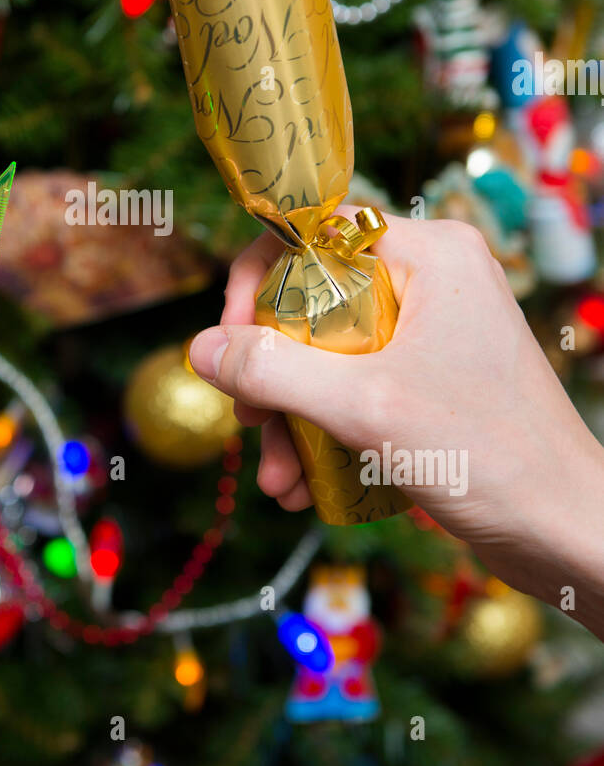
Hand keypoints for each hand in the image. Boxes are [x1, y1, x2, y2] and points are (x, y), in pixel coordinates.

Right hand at [189, 214, 603, 636]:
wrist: (567, 531)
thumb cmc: (486, 457)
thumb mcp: (363, 407)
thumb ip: (273, 372)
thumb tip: (199, 349)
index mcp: (429, 254)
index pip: (313, 234)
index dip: (258, 287)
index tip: (234, 349)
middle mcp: (434, 279)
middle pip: (314, 300)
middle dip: (273, 374)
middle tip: (250, 425)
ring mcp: (436, 330)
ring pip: (330, 353)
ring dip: (293, 416)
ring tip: (278, 478)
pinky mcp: (436, 378)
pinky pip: (358, 386)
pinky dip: (327, 430)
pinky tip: (305, 485)